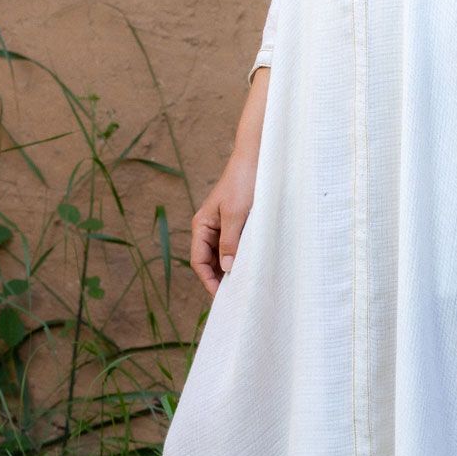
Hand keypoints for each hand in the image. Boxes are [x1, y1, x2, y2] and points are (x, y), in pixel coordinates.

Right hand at [190, 67, 269, 296]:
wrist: (257, 158)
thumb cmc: (244, 183)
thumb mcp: (236, 214)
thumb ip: (230, 242)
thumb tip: (226, 269)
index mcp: (202, 225)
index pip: (199, 262)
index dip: (209, 281)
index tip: (223, 296)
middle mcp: (209, 228)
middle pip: (210, 262)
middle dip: (220, 279)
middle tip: (237, 296)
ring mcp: (224, 226)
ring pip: (223, 256)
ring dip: (232, 269)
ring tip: (246, 285)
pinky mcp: (238, 223)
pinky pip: (235, 246)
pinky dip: (241, 258)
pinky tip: (253, 266)